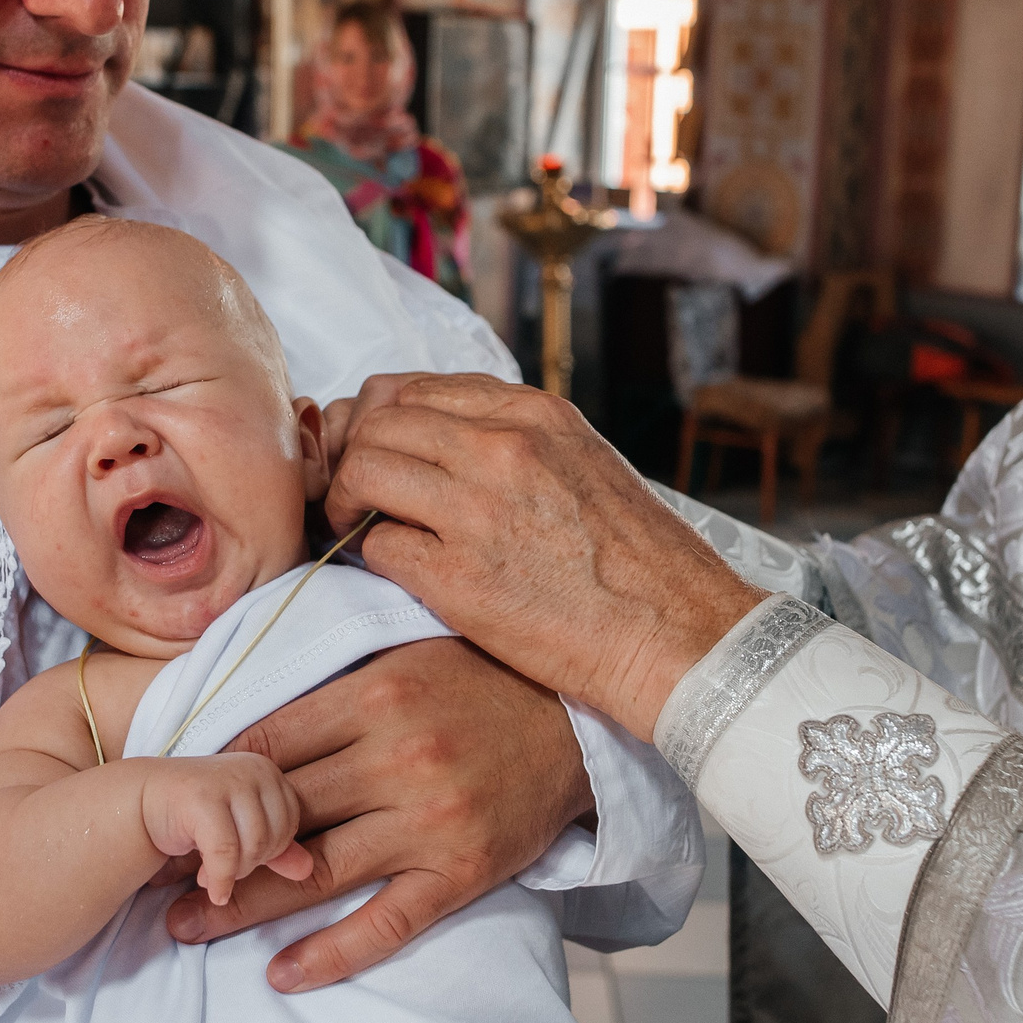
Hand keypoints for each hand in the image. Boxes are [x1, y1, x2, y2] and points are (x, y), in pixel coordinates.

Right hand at [139, 753, 313, 906]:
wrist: (142, 802)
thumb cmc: (195, 815)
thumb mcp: (240, 829)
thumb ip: (275, 848)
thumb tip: (307, 869)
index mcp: (268, 772)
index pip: (291, 823)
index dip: (270, 851)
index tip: (243, 860)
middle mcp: (254, 769)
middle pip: (275, 837)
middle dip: (251, 865)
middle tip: (225, 871)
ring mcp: (228, 779)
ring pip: (254, 845)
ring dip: (233, 873)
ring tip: (210, 875)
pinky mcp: (201, 797)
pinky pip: (225, 853)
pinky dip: (219, 880)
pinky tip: (210, 888)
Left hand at [164, 636, 590, 991]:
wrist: (578, 724)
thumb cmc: (481, 679)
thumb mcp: (405, 650)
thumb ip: (333, 679)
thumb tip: (241, 706)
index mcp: (377, 693)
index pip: (266, 740)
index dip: (211, 777)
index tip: (171, 802)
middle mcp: (399, 758)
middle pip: (278, 812)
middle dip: (209, 845)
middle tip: (149, 872)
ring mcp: (430, 822)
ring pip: (316, 873)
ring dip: (242, 904)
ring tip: (182, 926)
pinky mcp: (460, 873)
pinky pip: (385, 924)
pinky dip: (330, 954)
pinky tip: (280, 976)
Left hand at [324, 374, 765, 738]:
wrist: (678, 635)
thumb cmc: (637, 562)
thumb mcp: (584, 463)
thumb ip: (515, 441)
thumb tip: (438, 439)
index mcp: (535, 415)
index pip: (413, 388)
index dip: (375, 420)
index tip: (373, 450)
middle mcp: (504, 448)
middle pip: (377, 422)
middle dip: (348, 455)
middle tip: (350, 493)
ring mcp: (479, 510)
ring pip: (362, 472)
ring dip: (344, 501)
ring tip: (357, 528)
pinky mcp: (461, 578)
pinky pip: (377, 546)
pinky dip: (370, 556)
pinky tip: (393, 571)